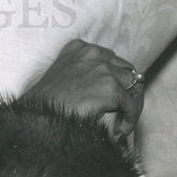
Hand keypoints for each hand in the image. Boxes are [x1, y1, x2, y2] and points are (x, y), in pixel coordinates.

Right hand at [25, 38, 144, 136]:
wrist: (42, 113)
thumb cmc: (49, 101)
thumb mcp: (66, 75)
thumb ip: (86, 72)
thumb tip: (109, 86)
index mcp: (79, 47)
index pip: (112, 60)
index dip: (116, 81)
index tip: (113, 99)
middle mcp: (93, 53)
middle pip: (126, 70)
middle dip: (128, 91)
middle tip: (122, 111)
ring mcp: (103, 69)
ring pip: (134, 86)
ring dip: (131, 104)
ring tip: (122, 121)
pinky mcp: (111, 87)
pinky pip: (132, 104)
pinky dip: (130, 119)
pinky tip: (120, 129)